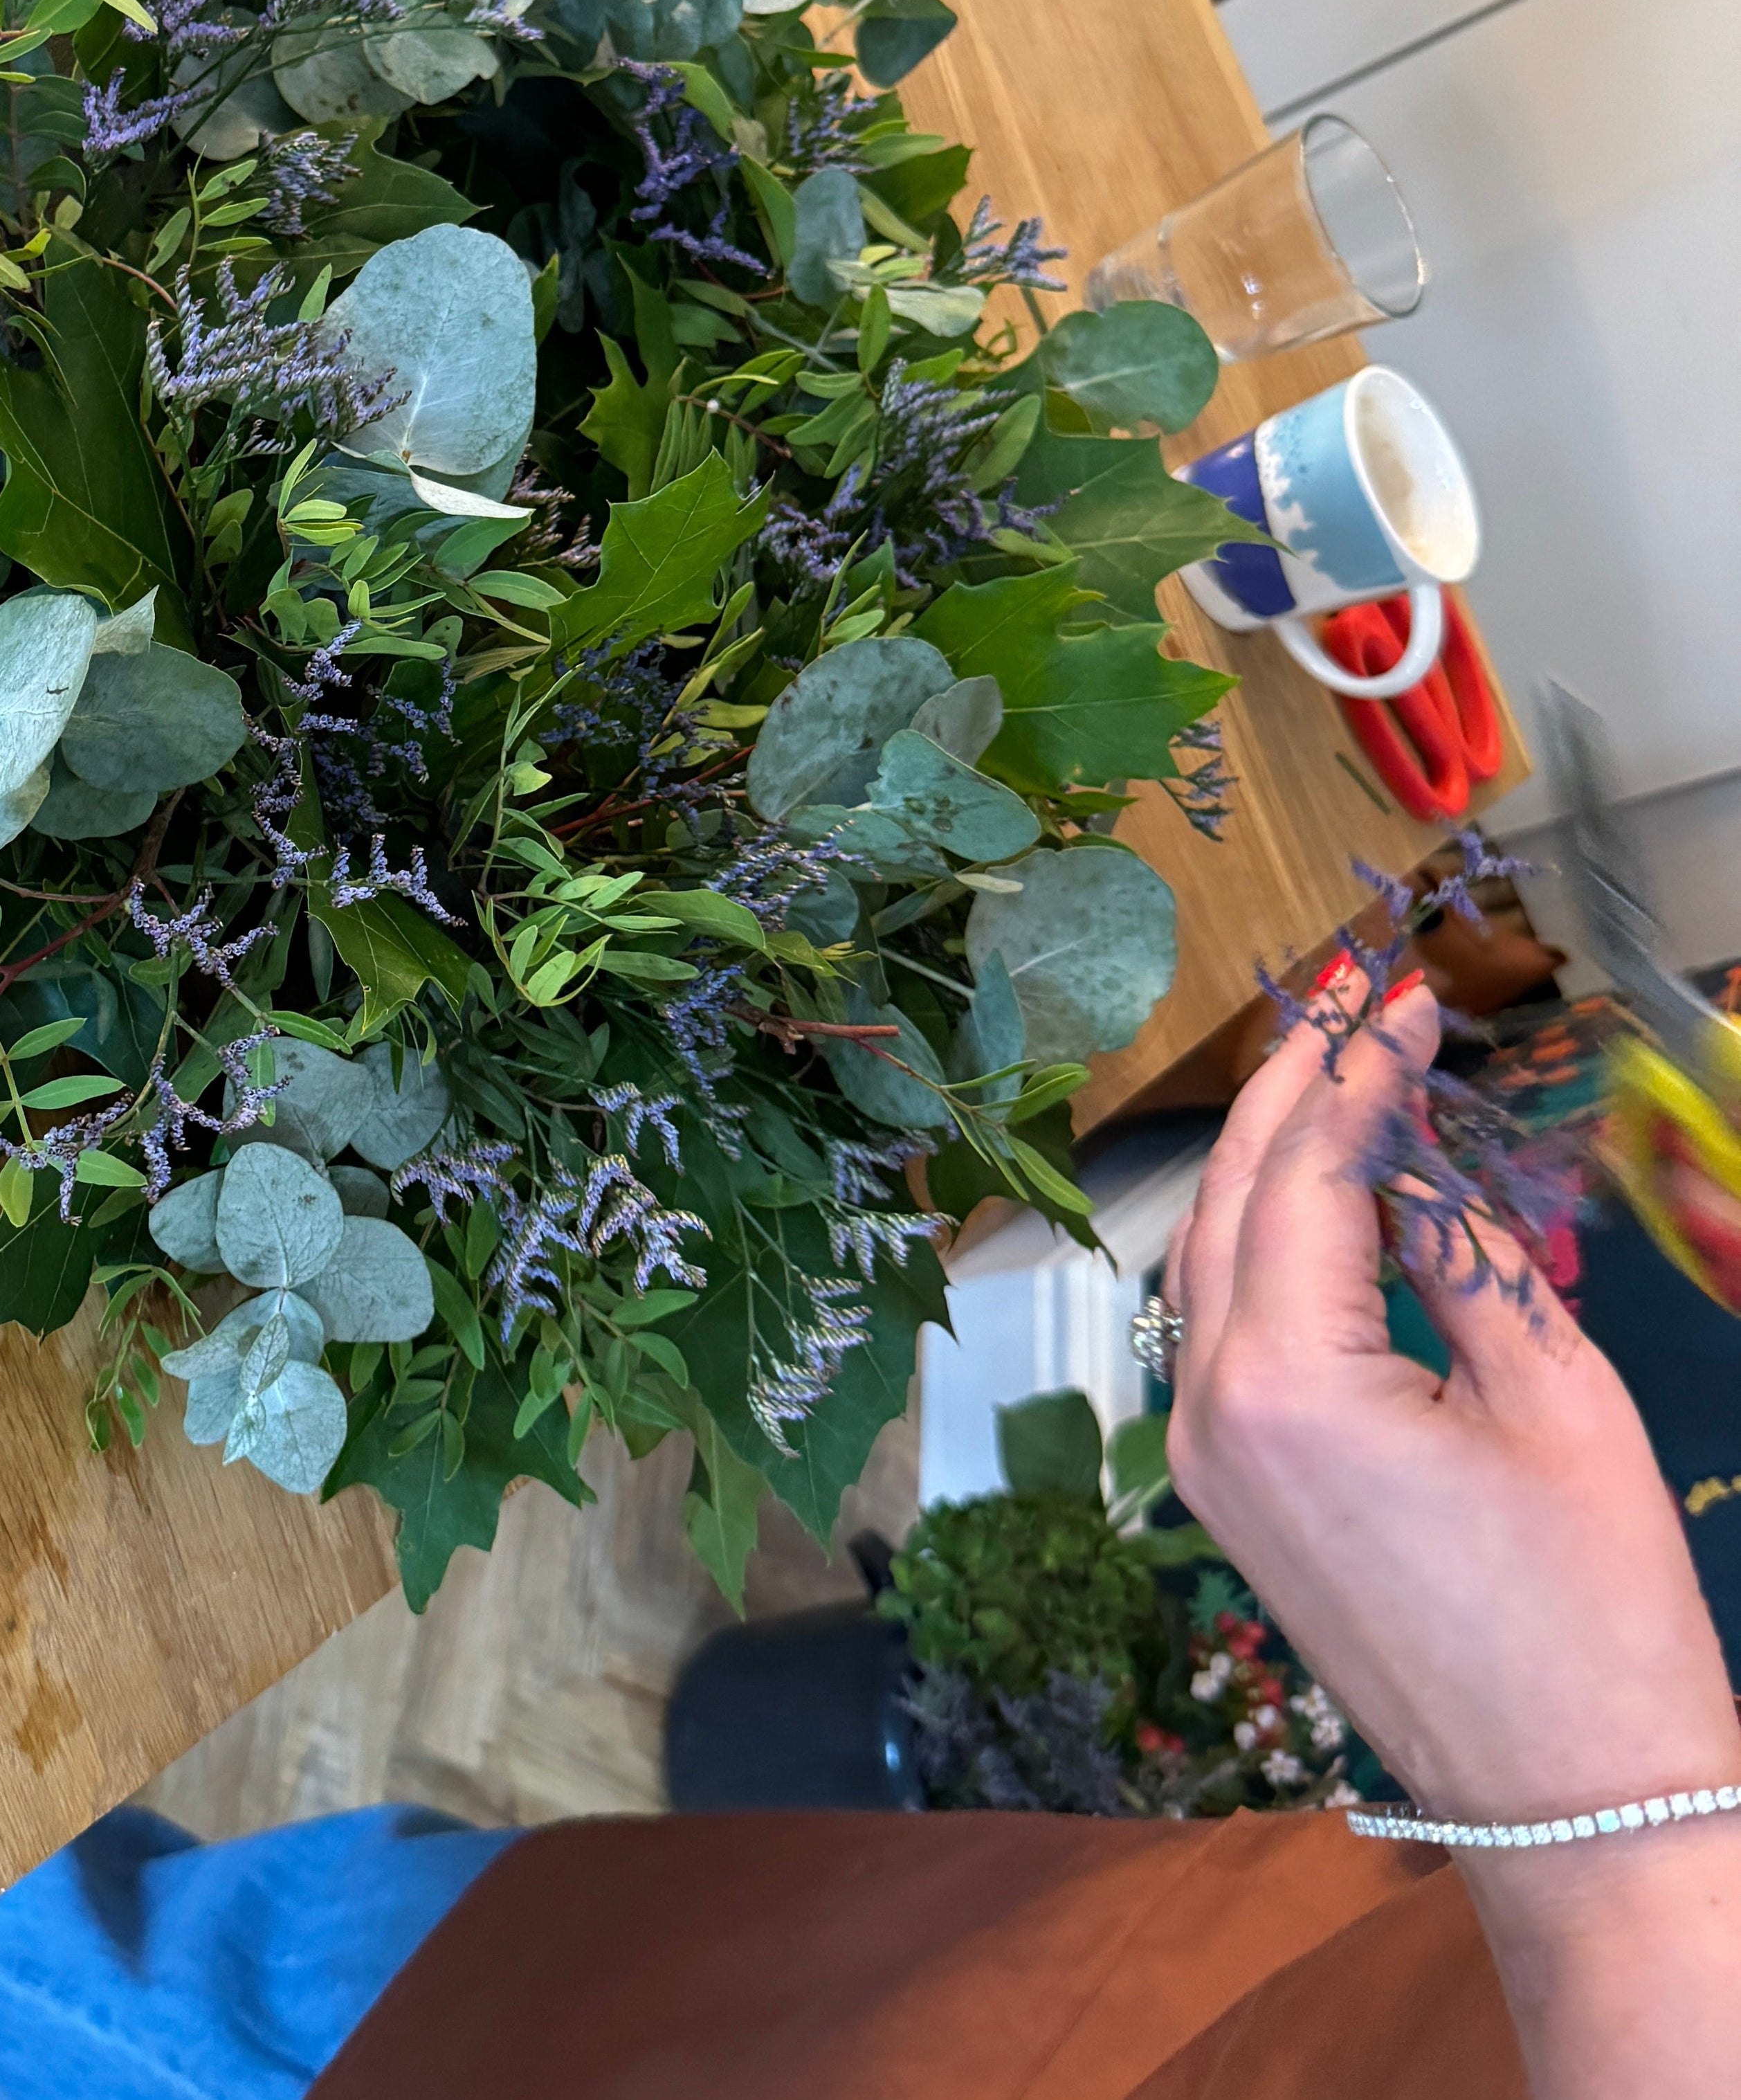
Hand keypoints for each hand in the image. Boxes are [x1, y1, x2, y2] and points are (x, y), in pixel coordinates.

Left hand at [1168, 983, 1740, 2096]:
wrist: (1573, 1801)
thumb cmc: (1592, 1609)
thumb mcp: (1553, 1397)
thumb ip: (1464, 1258)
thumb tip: (1413, 1163)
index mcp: (1282, 1382)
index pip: (1301, 1176)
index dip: (1353, 1073)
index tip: (1401, 995)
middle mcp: (1207, 1409)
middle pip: (1229, 1202)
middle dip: (1288, 1090)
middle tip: (1350, 999)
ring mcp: (1203, 1455)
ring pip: (1210, 1259)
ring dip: (1268, 1160)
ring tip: (1337, 1069)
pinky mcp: (1226, 1489)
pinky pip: (1224, 1328)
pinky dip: (1267, 1246)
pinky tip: (1324, 1197)